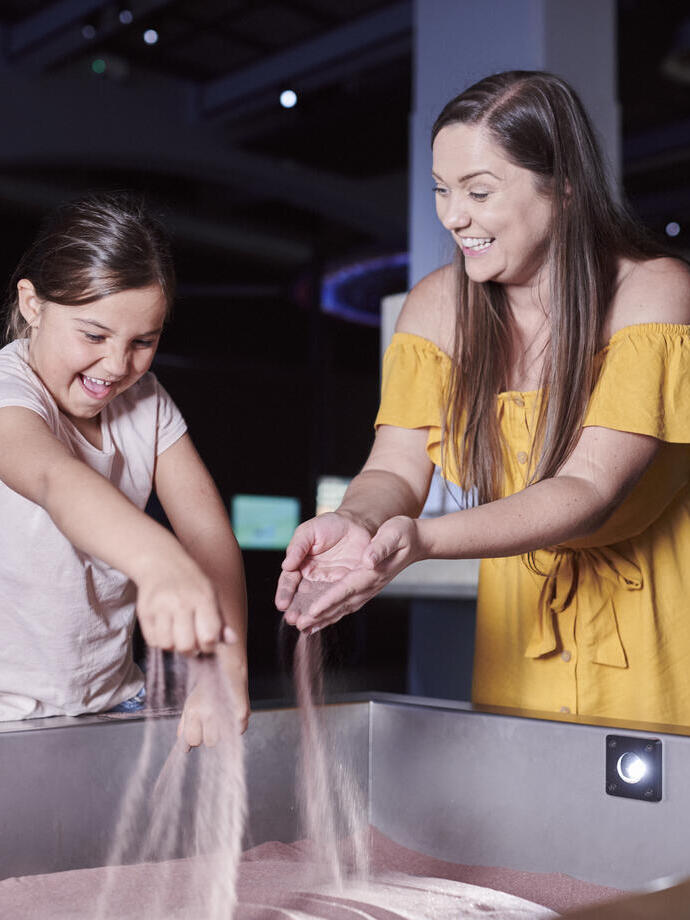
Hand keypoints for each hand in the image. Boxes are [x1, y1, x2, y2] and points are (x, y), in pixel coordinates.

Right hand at [136, 552, 231, 655]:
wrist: (162, 564)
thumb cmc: (192, 584)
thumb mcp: (212, 596)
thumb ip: (221, 621)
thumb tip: (232, 640)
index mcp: (203, 598)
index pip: (209, 636)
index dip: (210, 646)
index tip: (208, 641)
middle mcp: (181, 602)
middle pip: (186, 645)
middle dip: (191, 650)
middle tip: (192, 642)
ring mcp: (160, 607)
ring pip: (167, 645)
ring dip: (174, 646)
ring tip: (178, 634)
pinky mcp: (144, 612)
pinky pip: (152, 641)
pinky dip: (160, 640)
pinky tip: (166, 628)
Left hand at [176, 647, 248, 749]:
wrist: (225, 664)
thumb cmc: (206, 685)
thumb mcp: (190, 703)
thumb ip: (184, 725)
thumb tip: (184, 748)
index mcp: (193, 710)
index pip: (192, 740)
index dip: (196, 736)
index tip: (198, 731)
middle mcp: (208, 712)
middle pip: (209, 742)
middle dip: (210, 735)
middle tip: (212, 721)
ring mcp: (225, 712)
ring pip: (223, 739)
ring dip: (223, 732)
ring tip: (222, 717)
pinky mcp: (242, 712)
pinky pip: (239, 731)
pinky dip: (237, 727)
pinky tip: (233, 714)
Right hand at [275, 512, 371, 627]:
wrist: (358, 524)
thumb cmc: (331, 525)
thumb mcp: (309, 531)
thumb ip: (297, 547)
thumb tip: (286, 565)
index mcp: (300, 565)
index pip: (289, 582)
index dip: (285, 592)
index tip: (281, 603)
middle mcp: (312, 579)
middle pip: (301, 597)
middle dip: (296, 609)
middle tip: (292, 619)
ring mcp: (329, 585)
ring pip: (317, 603)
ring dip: (310, 615)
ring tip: (304, 625)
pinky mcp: (345, 588)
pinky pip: (336, 603)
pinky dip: (328, 614)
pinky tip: (320, 625)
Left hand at [279, 515, 423, 631]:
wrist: (415, 542)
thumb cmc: (403, 534)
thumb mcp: (394, 534)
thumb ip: (381, 547)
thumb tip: (369, 560)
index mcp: (372, 573)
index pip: (347, 589)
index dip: (329, 600)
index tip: (313, 610)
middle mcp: (369, 586)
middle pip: (341, 604)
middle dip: (320, 616)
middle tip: (300, 625)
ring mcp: (367, 589)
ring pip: (341, 608)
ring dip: (322, 619)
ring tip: (303, 628)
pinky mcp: (363, 588)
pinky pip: (344, 604)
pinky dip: (330, 613)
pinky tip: (318, 620)